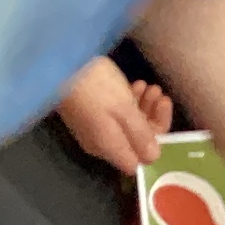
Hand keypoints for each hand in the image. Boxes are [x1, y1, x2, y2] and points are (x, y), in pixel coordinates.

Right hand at [56, 56, 173, 174]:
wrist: (60, 64)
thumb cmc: (96, 87)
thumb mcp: (124, 110)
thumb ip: (141, 135)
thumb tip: (153, 158)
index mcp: (110, 148)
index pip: (139, 160)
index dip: (156, 142)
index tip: (164, 119)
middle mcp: (101, 144)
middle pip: (134, 140)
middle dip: (151, 118)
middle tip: (160, 94)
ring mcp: (93, 128)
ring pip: (125, 124)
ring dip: (142, 106)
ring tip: (150, 86)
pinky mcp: (88, 112)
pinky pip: (114, 114)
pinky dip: (129, 101)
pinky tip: (136, 84)